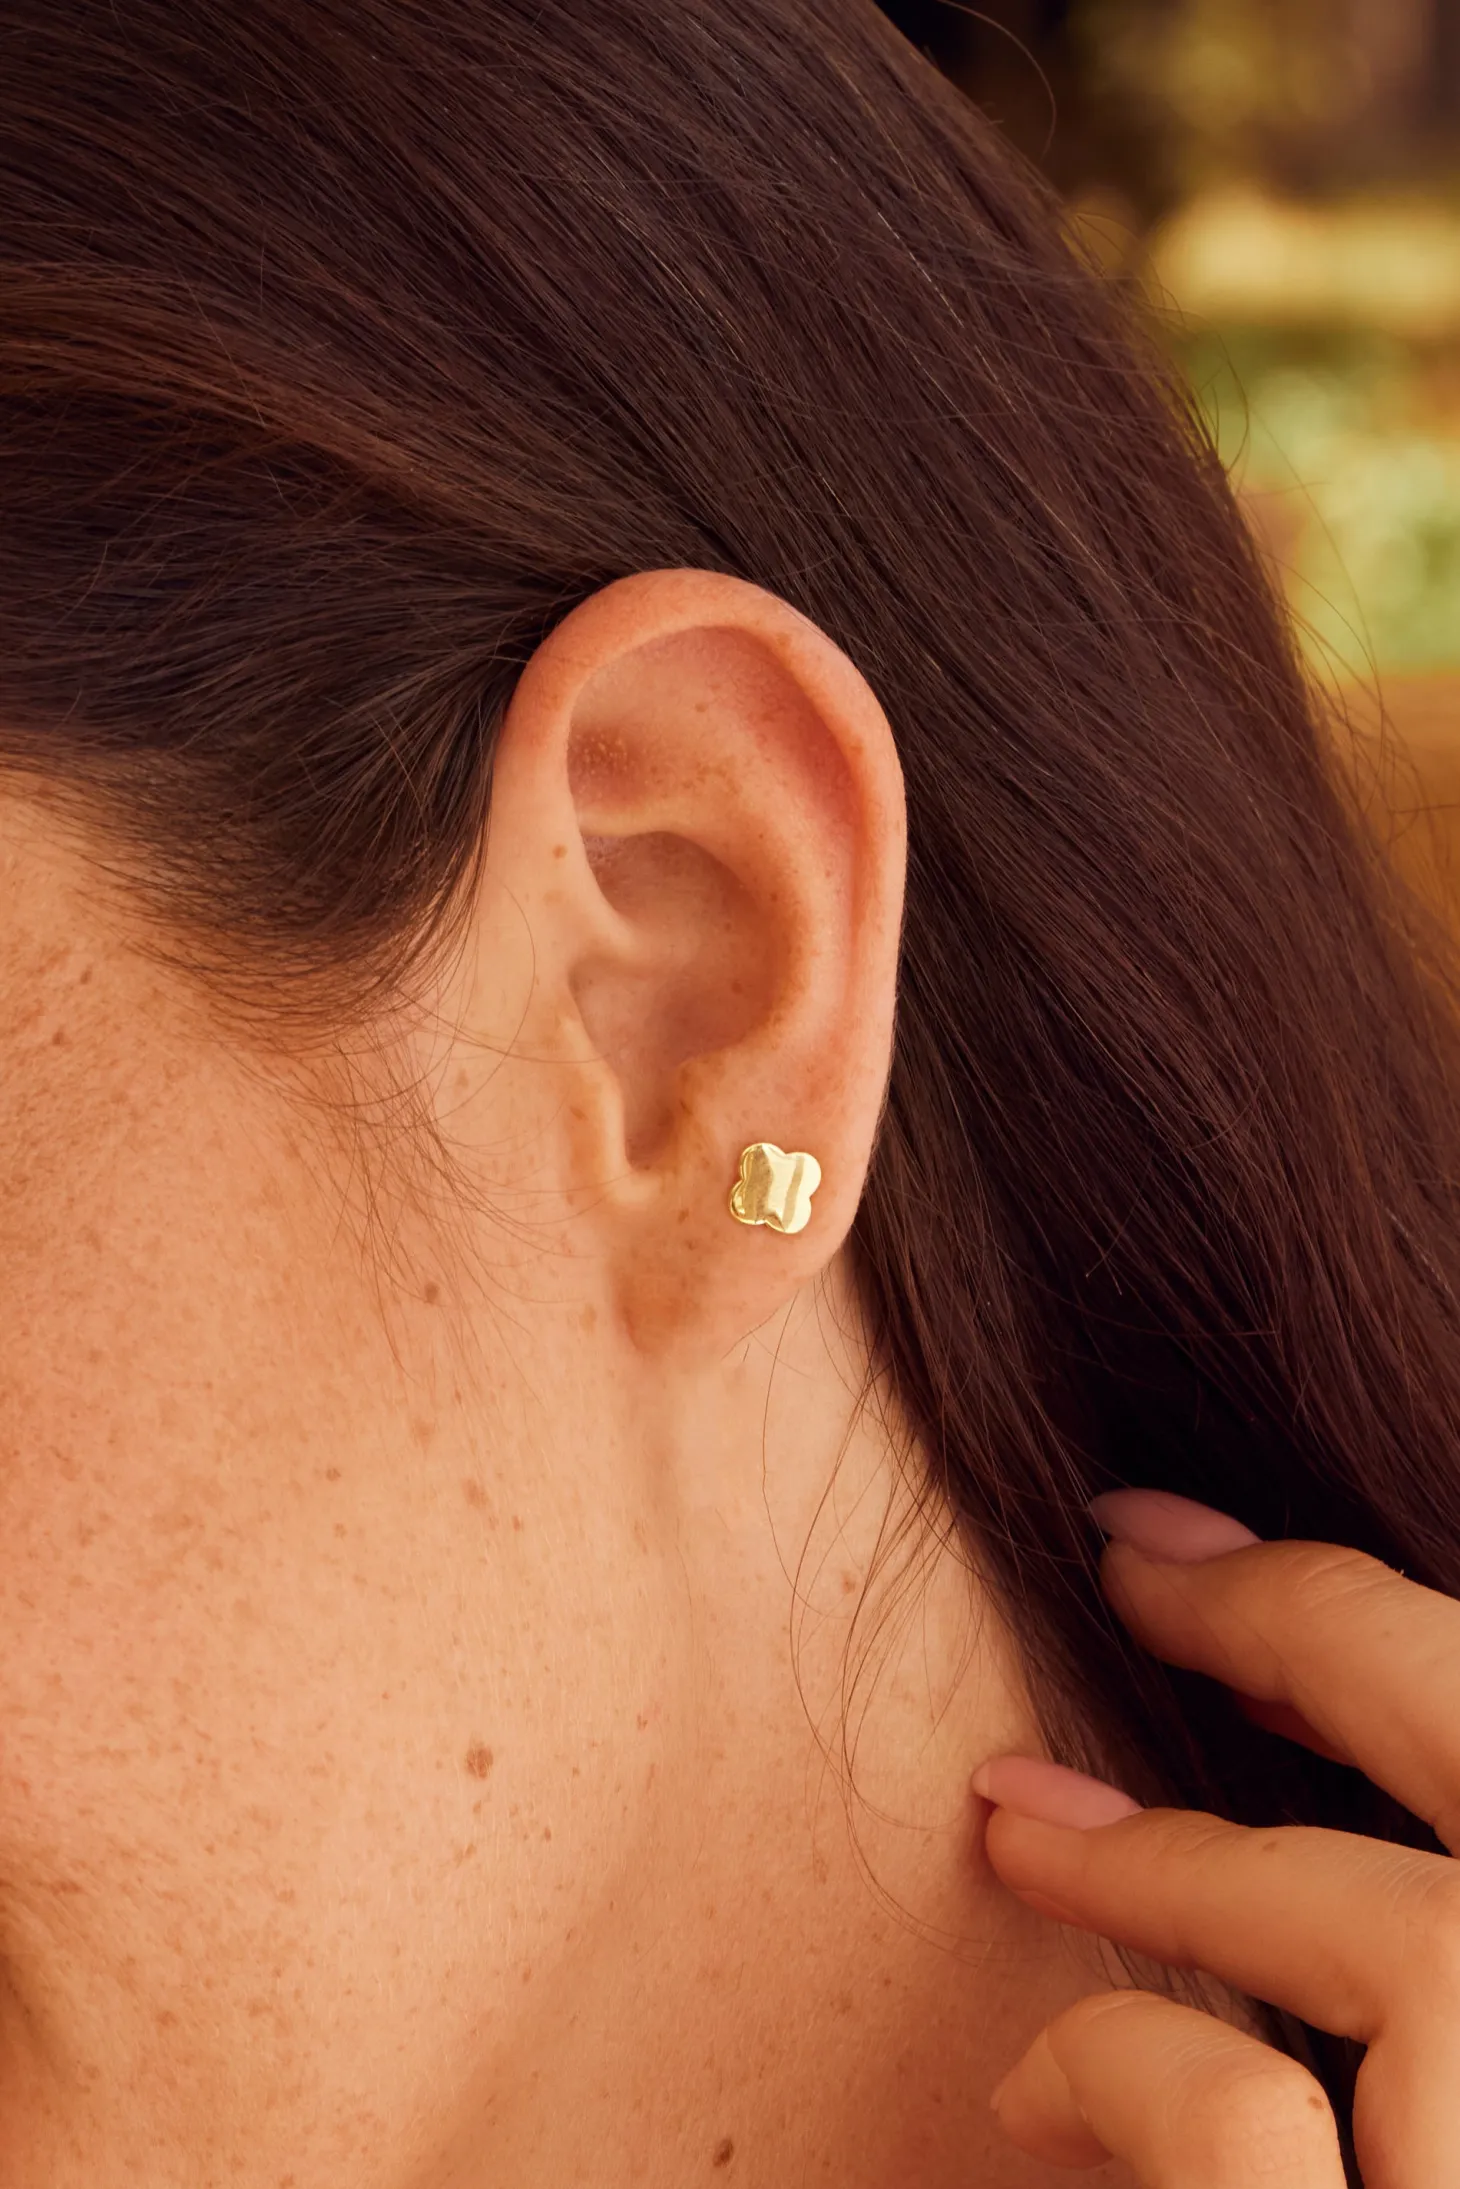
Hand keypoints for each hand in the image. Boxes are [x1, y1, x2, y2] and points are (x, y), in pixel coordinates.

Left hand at [973, 1487, 1459, 2185]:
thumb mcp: (1386, 2044)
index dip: (1351, 1616)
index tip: (1196, 1551)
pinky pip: (1252, 2118)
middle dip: (1314, 1626)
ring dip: (1176, 1865)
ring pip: (1418, 1947)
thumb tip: (1258, 1689)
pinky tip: (1036, 2100)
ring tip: (1018, 1838)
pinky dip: (1129, 2067)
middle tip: (1126, 1560)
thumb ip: (1365, 1894)